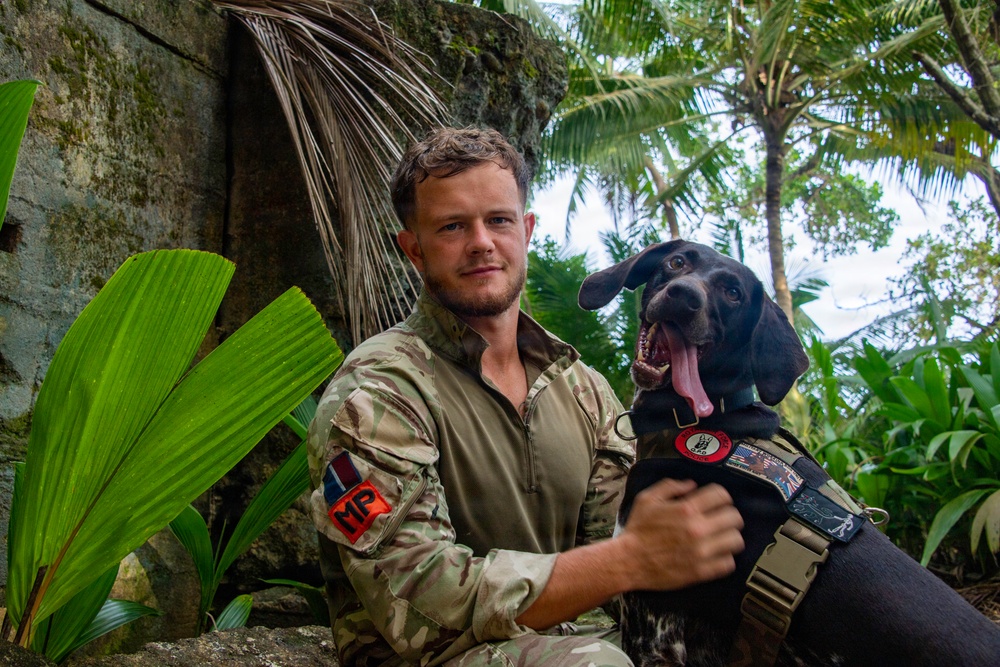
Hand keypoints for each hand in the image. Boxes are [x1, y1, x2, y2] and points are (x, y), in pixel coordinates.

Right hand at [618, 478, 743, 590]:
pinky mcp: (701, 571)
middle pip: (734, 518)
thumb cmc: (637, 529)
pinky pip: (728, 563)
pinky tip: (716, 555)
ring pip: (736, 541)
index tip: (717, 502)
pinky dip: (724, 558)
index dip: (722, 497)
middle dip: (729, 516)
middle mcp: (698, 529)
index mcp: (686, 509)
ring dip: (730, 537)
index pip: (722, 495)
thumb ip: (670, 486)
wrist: (628, 561)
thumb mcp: (647, 499)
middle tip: (721, 520)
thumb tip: (692, 485)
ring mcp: (701, 552)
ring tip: (721, 538)